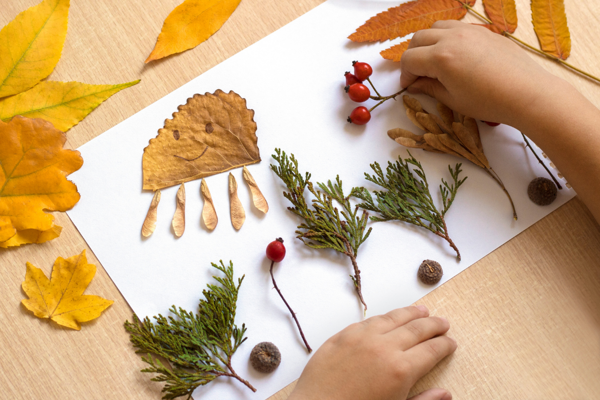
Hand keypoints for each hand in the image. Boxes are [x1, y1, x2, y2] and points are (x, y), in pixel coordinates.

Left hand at [287, 305, 455, 399]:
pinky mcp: (343, 335)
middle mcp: (384, 347)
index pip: (431, 350)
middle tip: (443, 322)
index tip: (451, 342)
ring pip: (393, 318)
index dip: (444, 345)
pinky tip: (390, 317)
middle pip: (416, 329)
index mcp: (401, 370)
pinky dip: (384, 317)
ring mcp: (362, 338)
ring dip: (410, 313)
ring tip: (422, 310)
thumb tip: (446, 394)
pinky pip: (369, 320)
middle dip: (433, 325)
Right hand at [400, 21, 561, 127]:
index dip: (404, 74)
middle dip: (412, 55)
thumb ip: (430, 88)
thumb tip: (415, 84)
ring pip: (437, 26)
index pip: (409, 59)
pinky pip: (457, 27)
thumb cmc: (489, 102)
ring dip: (429, 41)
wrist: (526, 93)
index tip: (408, 85)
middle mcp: (452, 38)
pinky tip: (455, 55)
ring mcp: (470, 31)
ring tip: (433, 60)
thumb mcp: (453, 100)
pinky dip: (448, 38)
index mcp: (440, 58)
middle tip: (416, 73)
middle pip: (419, 38)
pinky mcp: (484, 32)